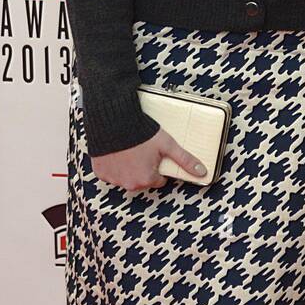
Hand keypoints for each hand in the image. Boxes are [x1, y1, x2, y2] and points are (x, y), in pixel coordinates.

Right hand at [91, 129, 206, 190]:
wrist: (113, 121)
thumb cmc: (141, 133)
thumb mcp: (167, 145)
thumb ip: (185, 160)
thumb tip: (202, 172)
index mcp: (146, 179)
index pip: (158, 180)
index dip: (158, 166)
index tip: (154, 155)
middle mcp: (129, 184)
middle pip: (141, 179)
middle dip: (143, 168)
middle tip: (142, 151)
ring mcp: (113, 179)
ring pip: (125, 177)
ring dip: (128, 167)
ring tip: (129, 150)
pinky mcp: (101, 172)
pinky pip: (110, 172)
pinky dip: (113, 165)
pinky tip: (117, 152)